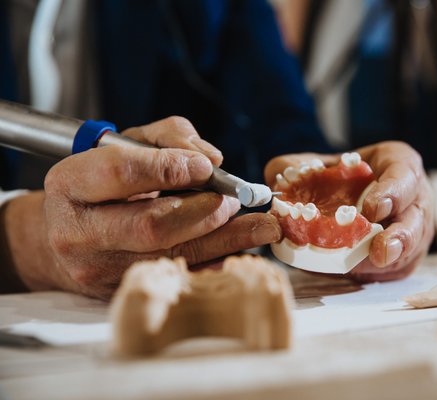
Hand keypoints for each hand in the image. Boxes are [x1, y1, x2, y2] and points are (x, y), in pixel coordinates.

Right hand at [4, 117, 280, 299]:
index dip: (169, 168)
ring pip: (172, 257)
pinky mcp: (121, 292)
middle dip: (206, 211)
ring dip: (225, 240)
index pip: (121, 173)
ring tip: (262, 226)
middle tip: (237, 199)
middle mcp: (78, 232)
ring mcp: (98, 270)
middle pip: (152, 226)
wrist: (67, 235)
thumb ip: (169, 138)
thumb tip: (213, 159)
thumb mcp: (126, 145)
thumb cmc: (103, 183)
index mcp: (70, 184)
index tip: (208, 166)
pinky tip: (242, 251)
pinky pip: (180, 280)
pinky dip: (217, 264)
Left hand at [264, 141, 433, 281]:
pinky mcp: (406, 257)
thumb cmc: (343, 176)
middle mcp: (415, 199)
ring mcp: (414, 231)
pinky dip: (376, 272)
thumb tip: (279, 177)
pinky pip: (396, 268)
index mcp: (400, 166)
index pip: (404, 177)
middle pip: (416, 220)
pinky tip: (356, 272)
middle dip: (401, 237)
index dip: (392, 193)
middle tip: (381, 251)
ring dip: (390, 261)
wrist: (355, 196)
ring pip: (410, 250)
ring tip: (372, 266)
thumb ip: (300, 166)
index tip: (373, 209)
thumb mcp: (324, 163)